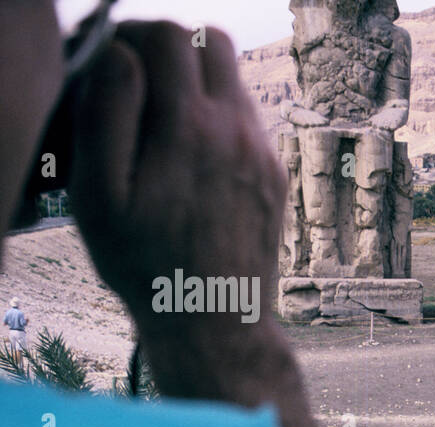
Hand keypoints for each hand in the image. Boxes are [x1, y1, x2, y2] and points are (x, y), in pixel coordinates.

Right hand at [68, 24, 285, 331]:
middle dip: (171, 49)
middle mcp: (236, 131)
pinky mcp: (275, 175)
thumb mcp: (100, 195)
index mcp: (190, 128)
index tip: (111, 67)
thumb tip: (120, 57)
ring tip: (161, 127)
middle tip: (138, 84)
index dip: (132, 37)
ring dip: (196, 84)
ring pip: (233, 80)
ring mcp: (262, 152)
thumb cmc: (146, 266)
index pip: (169, 36)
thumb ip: (107, 114)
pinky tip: (190, 160)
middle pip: (213, 42)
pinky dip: (217, 120)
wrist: (216, 323)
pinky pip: (247, 120)